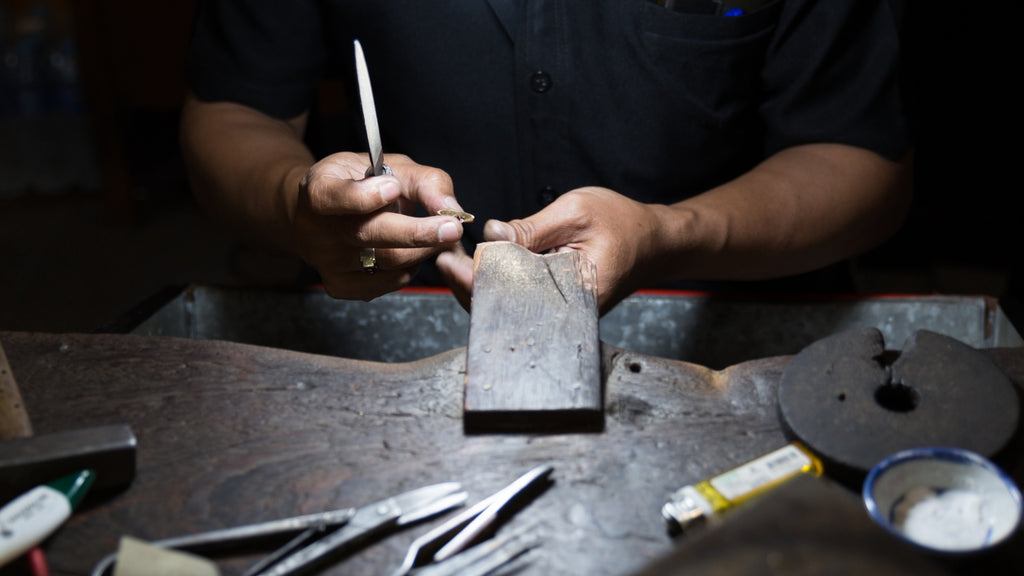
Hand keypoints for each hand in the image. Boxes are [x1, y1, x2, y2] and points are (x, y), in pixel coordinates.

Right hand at [294, 152, 467, 300]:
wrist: (324, 214)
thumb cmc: (360, 184)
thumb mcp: (389, 167)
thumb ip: (424, 181)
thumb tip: (451, 208)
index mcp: (319, 190)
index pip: (333, 197)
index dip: (363, 196)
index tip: (394, 188)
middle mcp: (316, 229)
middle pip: (368, 234)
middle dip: (416, 232)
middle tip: (451, 228)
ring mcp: (326, 262)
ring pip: (384, 262)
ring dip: (422, 250)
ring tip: (438, 236)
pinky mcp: (339, 285)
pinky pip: (384, 283)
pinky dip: (408, 270)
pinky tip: (411, 253)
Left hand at [437, 187, 663, 313]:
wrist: (655, 242)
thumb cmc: (624, 224)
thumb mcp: (576, 213)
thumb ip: (531, 228)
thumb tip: (491, 235)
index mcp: (573, 294)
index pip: (512, 295)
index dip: (476, 278)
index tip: (450, 262)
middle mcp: (564, 312)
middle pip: (504, 308)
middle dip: (468, 284)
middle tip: (442, 258)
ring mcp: (559, 311)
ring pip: (508, 307)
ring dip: (479, 284)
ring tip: (453, 260)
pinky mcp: (554, 305)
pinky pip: (518, 300)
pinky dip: (496, 284)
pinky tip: (479, 266)